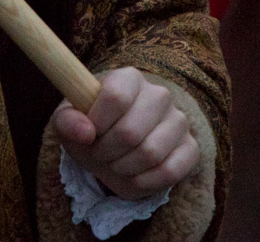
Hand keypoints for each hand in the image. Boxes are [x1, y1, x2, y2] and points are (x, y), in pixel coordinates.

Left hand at [52, 68, 198, 200]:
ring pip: (151, 153)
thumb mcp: (69, 121)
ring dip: (124, 169)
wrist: (113, 146)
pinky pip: (171, 171)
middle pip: (130, 131)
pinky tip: (134, 176)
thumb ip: (68, 121)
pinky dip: (146, 182)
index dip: (97, 123)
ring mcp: (179, 120)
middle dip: (107, 152)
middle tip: (99, 154)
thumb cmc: (91, 128)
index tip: (90, 133)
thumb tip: (86, 132)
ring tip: (115, 164)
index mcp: (129, 78)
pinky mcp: (190, 147)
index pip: (115, 97)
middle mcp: (159, 94)